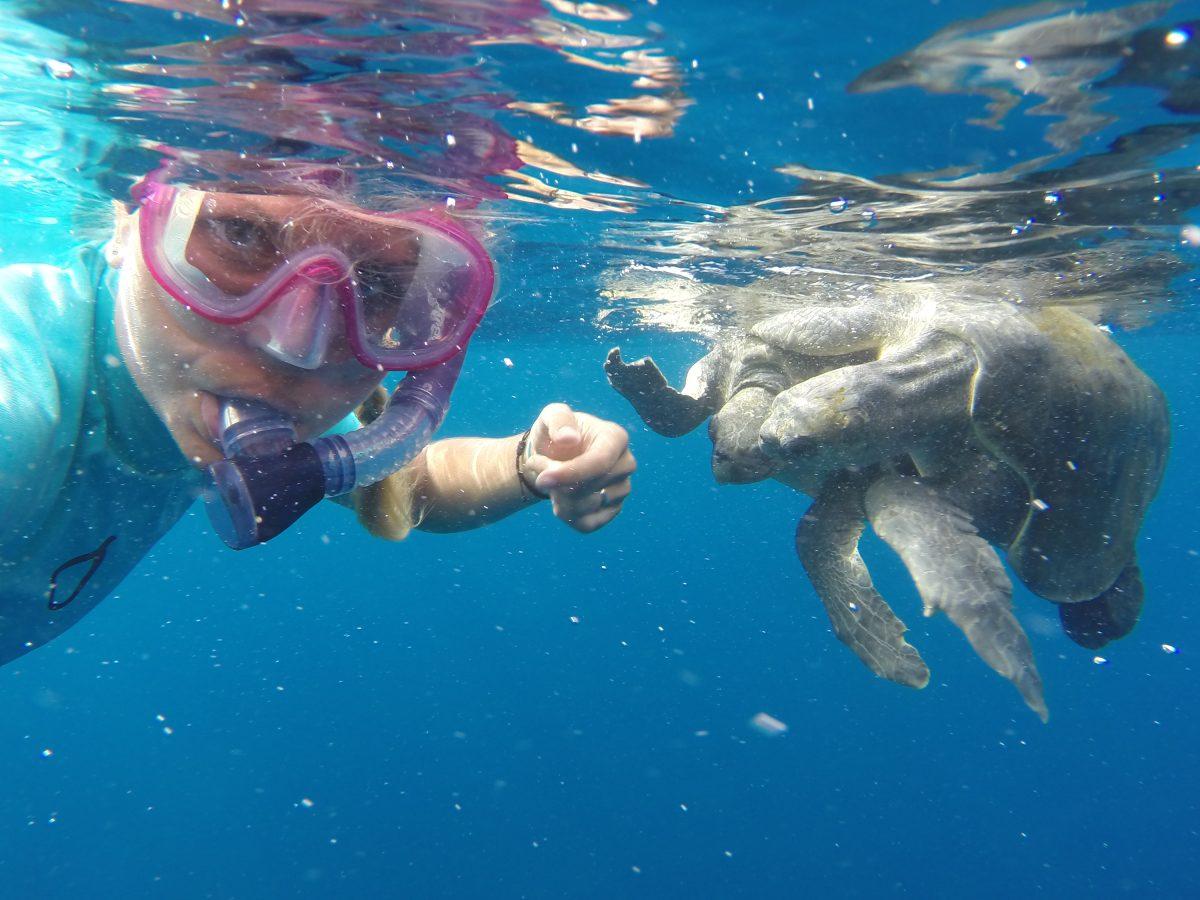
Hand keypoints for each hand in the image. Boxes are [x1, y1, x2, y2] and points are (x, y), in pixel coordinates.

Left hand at [520, 403, 635, 532]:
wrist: (553, 457)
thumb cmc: (555, 434)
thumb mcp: (551, 416)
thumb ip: (558, 420)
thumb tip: (570, 438)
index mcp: (615, 437)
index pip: (600, 462)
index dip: (571, 474)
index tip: (543, 479)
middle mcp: (626, 464)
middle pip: (590, 488)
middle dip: (556, 483)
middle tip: (540, 467)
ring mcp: (622, 489)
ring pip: (586, 508)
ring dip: (558, 498)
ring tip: (552, 481)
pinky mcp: (613, 510)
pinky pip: (587, 524)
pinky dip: (566, 515)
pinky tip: (561, 498)